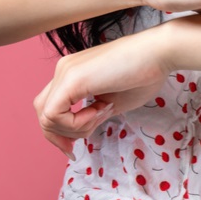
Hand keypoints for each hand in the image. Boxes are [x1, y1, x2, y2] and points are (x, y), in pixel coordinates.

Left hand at [33, 28, 168, 158]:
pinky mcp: (72, 78)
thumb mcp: (111, 103)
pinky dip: (76, 124)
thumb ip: (92, 115)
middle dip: (60, 136)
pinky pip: (55, 115)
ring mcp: (65, 71)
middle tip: (85, 140)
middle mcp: (64, 69)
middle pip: (42, 113)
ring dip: (75, 129)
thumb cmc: (144, 74)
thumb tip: (80, 132)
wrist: (159, 52)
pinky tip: (101, 111)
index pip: (50, 107)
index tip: (76, 146)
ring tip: (104, 114)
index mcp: (73, 73)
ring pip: (46, 117)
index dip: (60, 132)